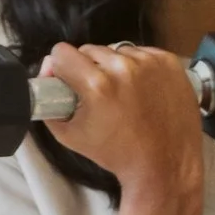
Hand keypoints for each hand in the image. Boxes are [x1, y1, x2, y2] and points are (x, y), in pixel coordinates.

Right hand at [42, 41, 205, 195]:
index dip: (61, 66)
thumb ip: (49, 103)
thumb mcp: (69, 135)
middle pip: (89, 50)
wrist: (165, 164)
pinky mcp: (168, 62)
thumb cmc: (116, 154)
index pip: (62, 52)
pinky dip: (138, 68)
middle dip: (88, 68)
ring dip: (114, 67)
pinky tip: (142, 90)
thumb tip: (46, 73)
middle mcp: (123, 68)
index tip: (68, 79)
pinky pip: (142, 53)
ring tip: (122, 94)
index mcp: (95, 85)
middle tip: (97, 92)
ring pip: (116, 50)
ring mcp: (149, 63)